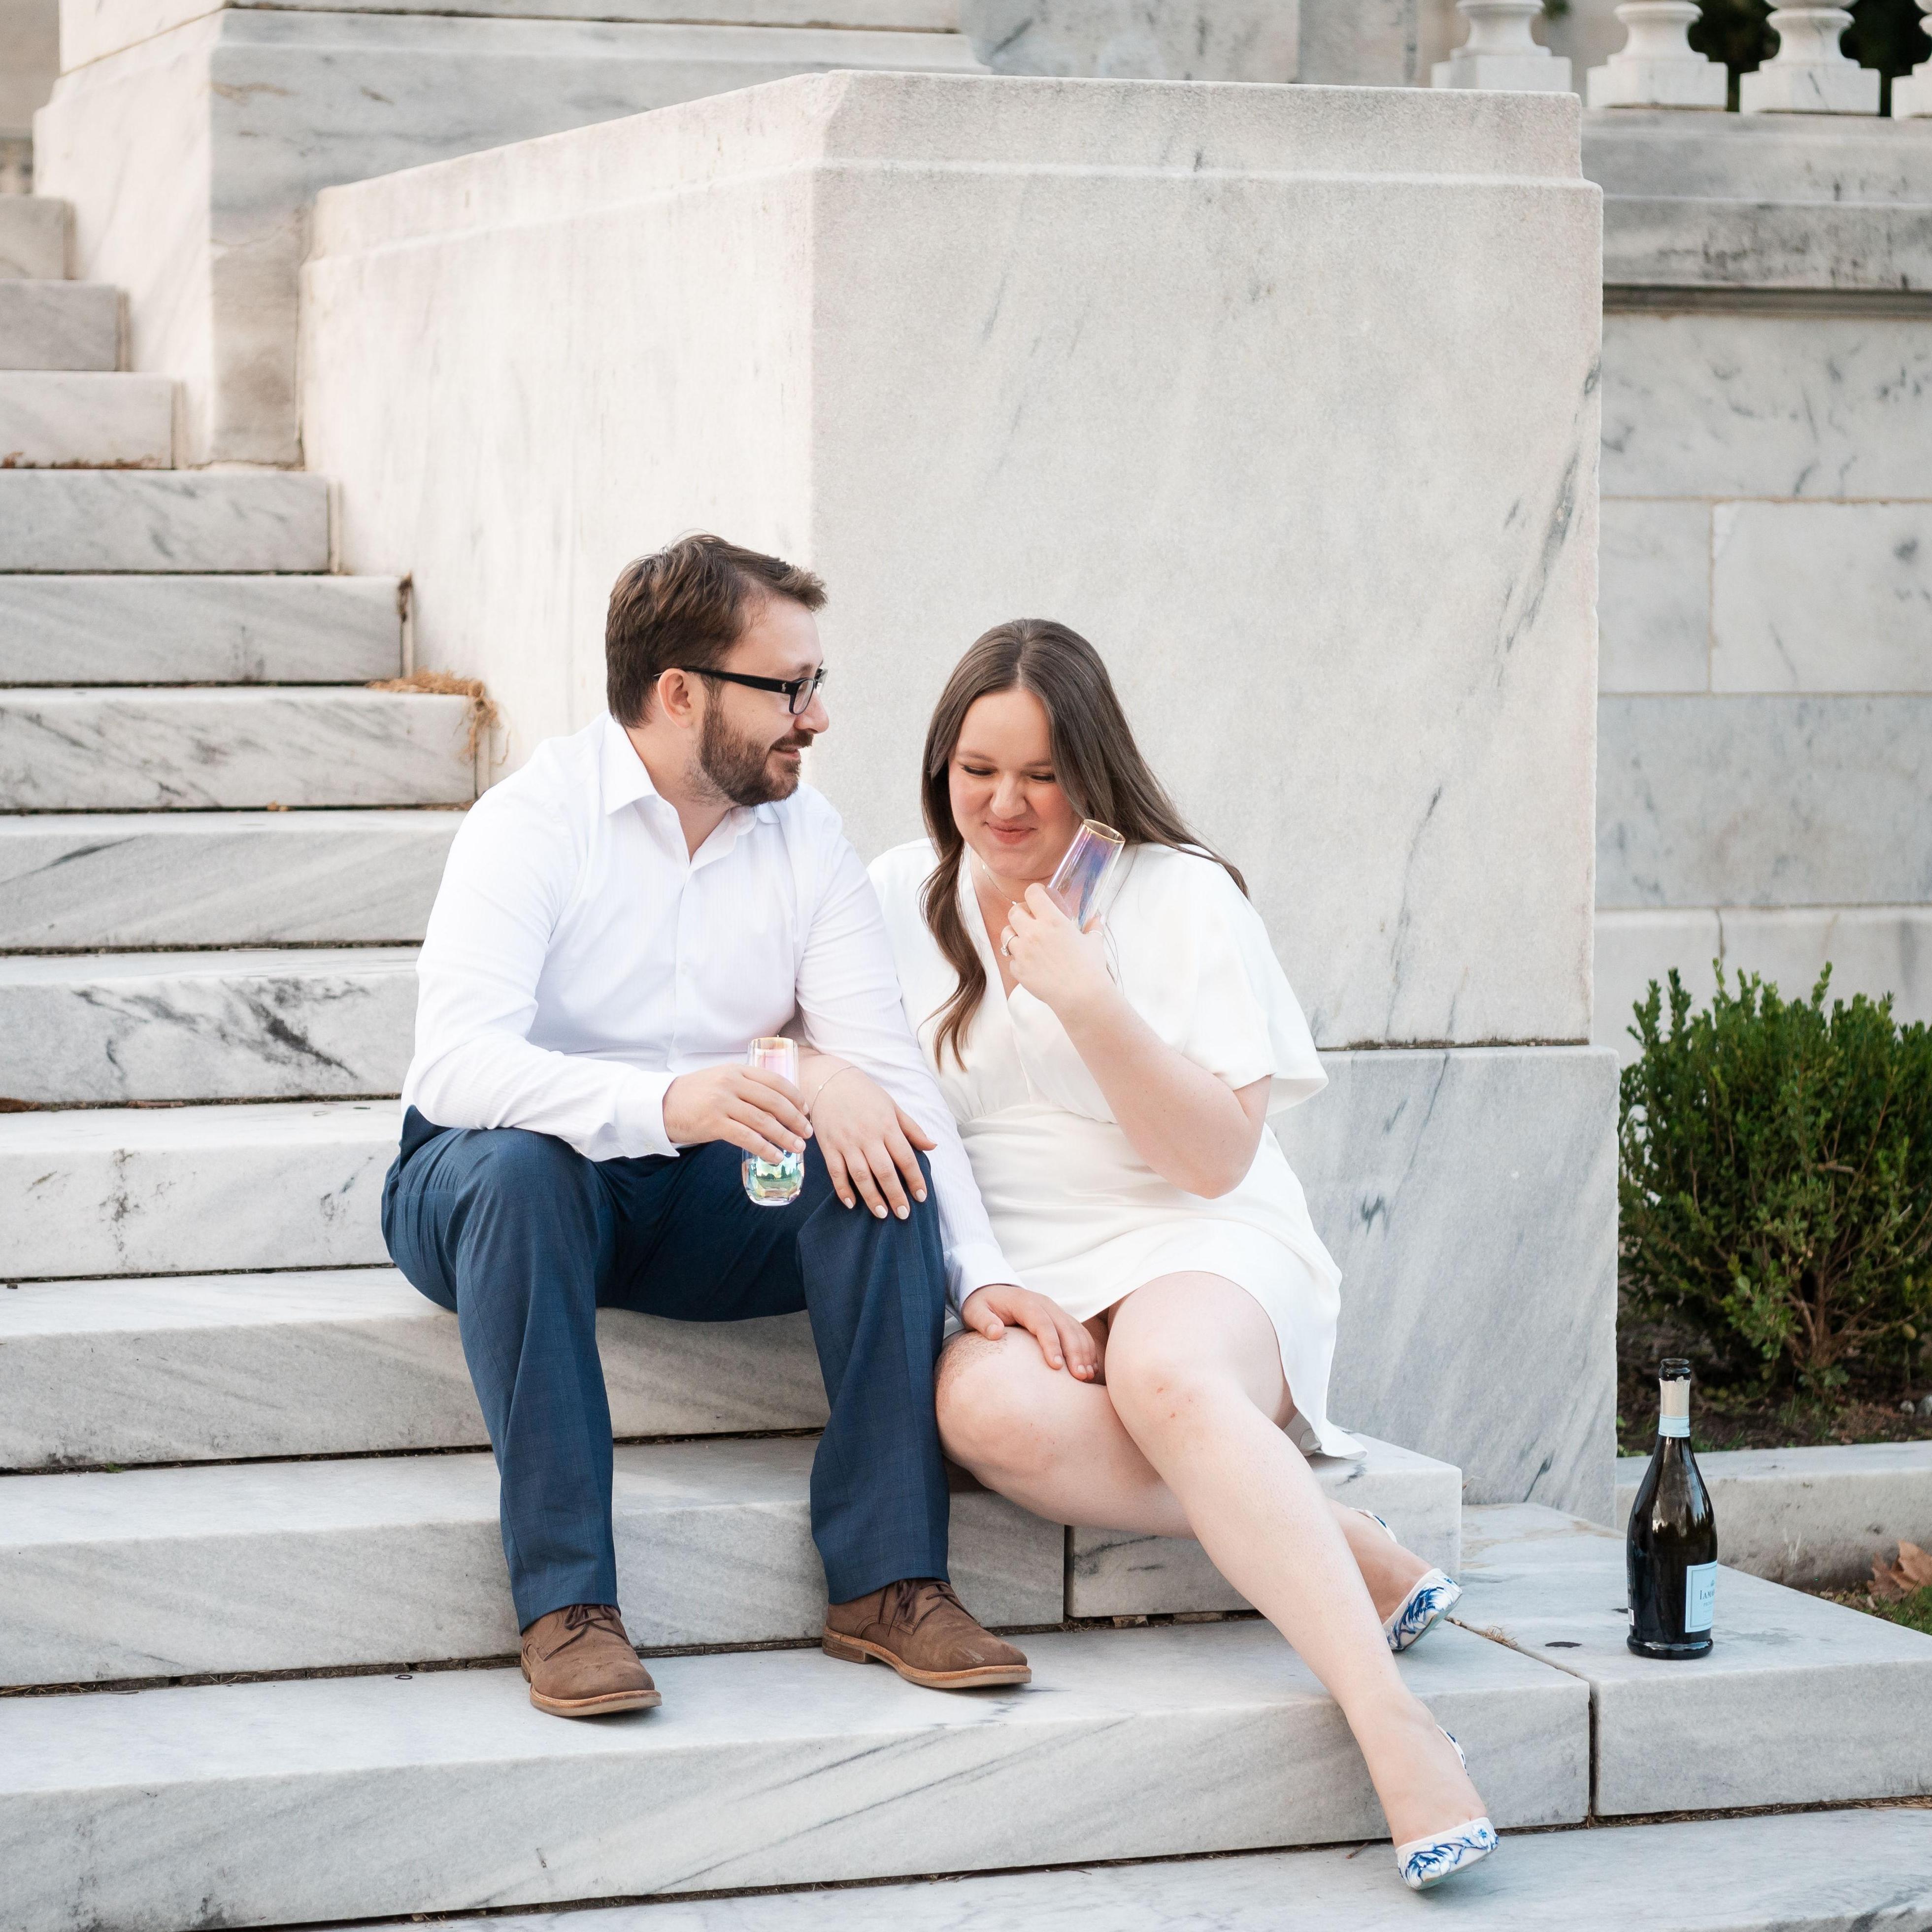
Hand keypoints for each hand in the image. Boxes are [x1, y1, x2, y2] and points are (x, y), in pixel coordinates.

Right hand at [662, 1064, 810, 1162]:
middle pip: (774, 1101)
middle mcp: (731, 1083)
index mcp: (737, 1070)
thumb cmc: (695, 1095)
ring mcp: (722, 1102)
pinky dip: (765, 1148)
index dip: (795, 1097)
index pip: (775, 1081)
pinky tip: (776, 1157)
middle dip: (795, 1119)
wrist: (661, 1104)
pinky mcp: (714, 1123)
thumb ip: (745, 1087)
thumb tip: (777, 1106)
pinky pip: (747, 1137)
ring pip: (763, 1121)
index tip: (806, 1111)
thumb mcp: (721, 1081)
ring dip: (785, 1136)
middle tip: (807, 1133)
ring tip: (798, 1148)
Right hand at [807, 1061, 937, 1219]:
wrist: (830, 1081)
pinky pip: (836, 1173)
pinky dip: (843, 1190)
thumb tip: (933, 1147)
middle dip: (896, 1195)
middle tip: (903, 1214)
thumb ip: (912, 1129)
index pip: (905, 1158)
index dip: (915, 1179)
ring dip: (873, 1197)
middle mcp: (868, 1136)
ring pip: (861, 1175)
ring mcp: (847, 1142)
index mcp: (887, 1126)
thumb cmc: (865, 1094)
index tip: (921, 1196)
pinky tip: (852, 1204)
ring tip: (882, 1214)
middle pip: (885, 1171)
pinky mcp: (829, 1146)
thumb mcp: (893, 1106)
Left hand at [960, 1283, 1100, 1380]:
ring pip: (1075, 1330)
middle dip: (1075, 1352)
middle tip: (1079, 1377)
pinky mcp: (1060, 1318)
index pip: (1042, 1323)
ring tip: (1087, 1376)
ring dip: (1084, 1352)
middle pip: (1065, 1327)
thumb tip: (995, 1333)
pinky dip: (1086, 1348)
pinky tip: (1090, 1368)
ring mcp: (1055, 1310)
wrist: (992, 1290)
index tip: (1056, 1366)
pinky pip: (1078, 1332)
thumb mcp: (975, 1310)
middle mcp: (1045, 1304)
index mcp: (1025, 1302)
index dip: (1051, 1344)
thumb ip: (983, 1321)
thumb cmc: (983, 1305)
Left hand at [999, 883, 1112, 1018]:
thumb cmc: (1090, 968)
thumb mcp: (1094, 943)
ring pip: (1006, 934)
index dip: (1035, 893)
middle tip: (1031, 919)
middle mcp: (1033, 933)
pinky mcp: (1018, 970)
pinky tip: (1031, 963)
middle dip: (1021, 913)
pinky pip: (1012, 959)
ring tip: (1027, 941)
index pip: (1032, 894)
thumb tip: (1097, 918)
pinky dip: (1019, 959)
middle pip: (1013, 911)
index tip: (1039, 896)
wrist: (1081, 996)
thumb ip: (1093, 927)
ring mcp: (1023, 952)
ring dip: (1016, 934)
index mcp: (1052, 920)